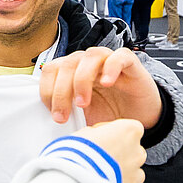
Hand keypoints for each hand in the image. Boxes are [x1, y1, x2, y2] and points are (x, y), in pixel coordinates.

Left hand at [41, 46, 162, 127]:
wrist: (139, 117)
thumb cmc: (109, 114)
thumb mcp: (82, 117)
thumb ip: (65, 113)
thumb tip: (43, 126)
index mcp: (71, 72)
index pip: (50, 70)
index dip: (47, 91)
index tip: (53, 114)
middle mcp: (86, 63)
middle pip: (66, 65)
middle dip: (60, 92)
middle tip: (63, 116)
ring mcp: (108, 60)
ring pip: (88, 57)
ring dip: (81, 80)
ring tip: (83, 103)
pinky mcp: (129, 62)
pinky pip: (118, 56)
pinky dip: (110, 68)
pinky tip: (106, 84)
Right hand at [76, 119, 146, 182]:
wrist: (74, 178)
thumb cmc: (78, 153)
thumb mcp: (83, 132)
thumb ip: (95, 133)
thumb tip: (93, 137)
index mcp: (129, 132)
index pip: (131, 129)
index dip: (116, 133)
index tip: (103, 137)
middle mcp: (136, 153)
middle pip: (134, 151)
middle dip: (120, 154)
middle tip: (100, 158)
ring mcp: (134, 175)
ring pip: (134, 173)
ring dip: (121, 174)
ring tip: (102, 175)